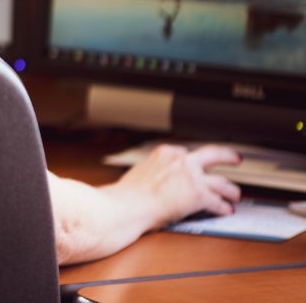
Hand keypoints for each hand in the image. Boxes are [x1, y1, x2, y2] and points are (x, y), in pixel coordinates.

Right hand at [108, 144, 241, 230]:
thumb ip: (154, 170)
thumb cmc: (128, 194)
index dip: (195, 161)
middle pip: (214, 154)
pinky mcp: (199, 195)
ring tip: (234, 195)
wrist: (128, 206)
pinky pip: (218, 202)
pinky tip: (226, 210)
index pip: (187, 153)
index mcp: (165, 153)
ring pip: (222, 181)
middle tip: (235, 159)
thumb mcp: (140, 171)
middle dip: (228, 156)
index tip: (198, 164)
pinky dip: (224, 207)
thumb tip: (156, 177)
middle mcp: (182, 161)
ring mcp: (193, 177)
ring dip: (231, 190)